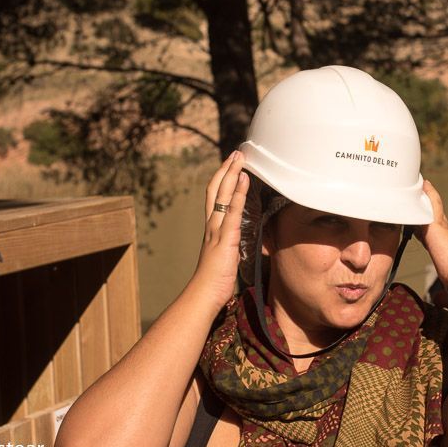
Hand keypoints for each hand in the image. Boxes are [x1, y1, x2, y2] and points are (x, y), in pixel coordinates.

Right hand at [188, 151, 249, 309]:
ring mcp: (217, 229)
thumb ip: (227, 244)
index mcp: (211, 228)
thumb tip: (235, 240)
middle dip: (226, 169)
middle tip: (236, 152)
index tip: (231, 164)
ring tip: (240, 157)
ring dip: (232, 174)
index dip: (222, 179)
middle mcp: (212, 224)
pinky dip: (238, 194)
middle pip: (216, 189)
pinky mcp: (226, 237)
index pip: (215, 197)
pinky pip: (233, 211)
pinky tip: (244, 180)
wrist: (203, 294)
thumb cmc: (214, 280)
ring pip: (223, 195)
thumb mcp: (222, 256)